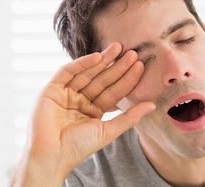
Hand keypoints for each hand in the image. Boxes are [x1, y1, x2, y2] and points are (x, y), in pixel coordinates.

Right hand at [10, 42, 154, 185]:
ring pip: (87, 73)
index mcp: (94, 110)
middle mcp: (80, 100)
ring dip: (103, 60)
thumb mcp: (109, 130)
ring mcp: (66, 94)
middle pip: (102, 79)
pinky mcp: (51, 90)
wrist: (52, 156)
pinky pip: (68, 72)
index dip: (127, 79)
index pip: (114, 91)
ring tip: (118, 48)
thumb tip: (153, 105)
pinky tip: (98, 56)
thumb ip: (130, 117)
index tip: (140, 66)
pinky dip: (82, 63)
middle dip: (117, 66)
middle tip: (133, 53)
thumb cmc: (79, 147)